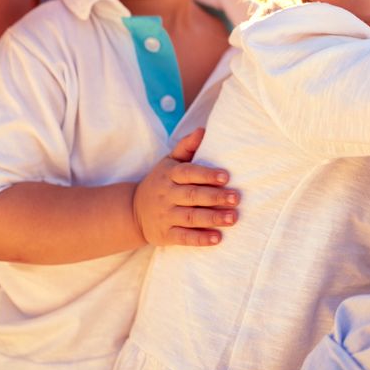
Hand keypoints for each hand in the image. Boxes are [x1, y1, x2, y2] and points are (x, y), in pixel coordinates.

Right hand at [132, 127, 240, 246]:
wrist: (132, 211)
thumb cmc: (160, 182)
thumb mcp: (169, 162)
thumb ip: (186, 146)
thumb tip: (203, 130)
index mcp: (169, 175)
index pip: (188, 173)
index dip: (206, 175)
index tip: (226, 176)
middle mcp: (167, 195)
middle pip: (192, 196)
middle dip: (215, 197)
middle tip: (236, 198)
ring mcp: (165, 216)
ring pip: (190, 217)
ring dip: (213, 218)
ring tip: (233, 218)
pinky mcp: (165, 235)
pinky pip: (184, 237)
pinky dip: (200, 238)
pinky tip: (217, 238)